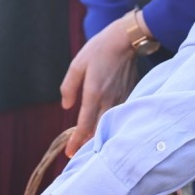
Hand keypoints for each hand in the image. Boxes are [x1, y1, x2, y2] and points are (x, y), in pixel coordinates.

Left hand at [60, 19, 137, 156]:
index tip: (70, 154)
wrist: (125, 40)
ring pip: (109, 124)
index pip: (84, 125)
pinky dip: (109, 124)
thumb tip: (66, 107)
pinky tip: (103, 126)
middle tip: (77, 154)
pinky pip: (117, 115)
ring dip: (98, 135)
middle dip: (87, 144)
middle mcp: (108, 100)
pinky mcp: (127, 95)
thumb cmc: (99, 50)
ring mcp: (120, 98)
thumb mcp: (77, 65)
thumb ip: (69, 87)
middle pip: (98, 130)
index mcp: (94, 93)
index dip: (76, 141)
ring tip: (88, 144)